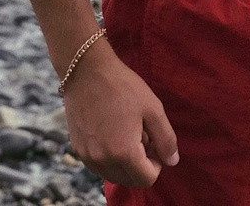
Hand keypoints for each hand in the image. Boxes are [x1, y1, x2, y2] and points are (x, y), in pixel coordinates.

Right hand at [62, 41, 179, 187]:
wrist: (86, 70)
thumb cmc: (122, 86)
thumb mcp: (152, 108)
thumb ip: (166, 139)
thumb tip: (172, 162)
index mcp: (124, 153)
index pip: (146, 179)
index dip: (156, 164)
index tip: (153, 142)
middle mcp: (103, 161)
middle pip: (129, 180)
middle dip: (140, 165)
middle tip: (141, 136)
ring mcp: (87, 156)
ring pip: (112, 174)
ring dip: (123, 163)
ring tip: (125, 132)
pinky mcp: (77, 148)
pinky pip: (98, 164)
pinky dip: (108, 157)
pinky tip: (110, 131)